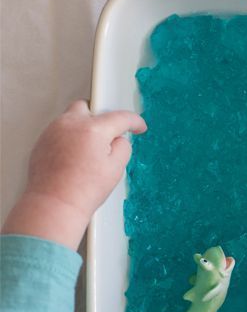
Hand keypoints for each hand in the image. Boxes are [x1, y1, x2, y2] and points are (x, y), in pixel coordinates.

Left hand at [2, 99, 146, 250]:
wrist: (56, 203)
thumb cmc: (83, 190)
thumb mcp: (116, 169)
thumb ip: (122, 147)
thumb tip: (119, 140)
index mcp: (93, 128)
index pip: (119, 117)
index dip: (133, 122)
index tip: (137, 126)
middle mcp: (70, 123)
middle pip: (89, 108)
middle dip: (100, 119)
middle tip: (107, 137)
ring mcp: (53, 131)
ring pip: (72, 119)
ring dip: (83, 129)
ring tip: (88, 154)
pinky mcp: (42, 141)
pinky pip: (59, 132)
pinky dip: (69, 140)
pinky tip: (74, 160)